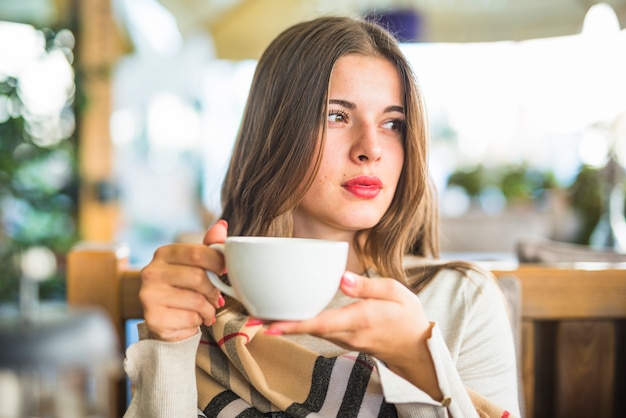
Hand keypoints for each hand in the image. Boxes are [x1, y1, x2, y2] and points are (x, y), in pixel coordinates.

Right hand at [139, 220, 227, 341]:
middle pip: (199, 278)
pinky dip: (198, 321)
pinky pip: (190, 319)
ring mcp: (149, 295)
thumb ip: (210, 246)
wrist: (164, 318)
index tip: (224, 271)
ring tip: (205, 309)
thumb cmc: (184, 287)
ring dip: (208, 308)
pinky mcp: (153, 318)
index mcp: (164, 253)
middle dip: (214, 290)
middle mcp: (151, 272)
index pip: (198, 253)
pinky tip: (192, 319)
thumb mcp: (196, 264)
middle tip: (216, 297)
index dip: (218, 263)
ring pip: (197, 301)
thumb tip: (222, 226)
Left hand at [265, 272, 441, 398]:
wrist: (416, 348)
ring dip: (285, 325)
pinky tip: (285, 315)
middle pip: (307, 329)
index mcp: (358, 320)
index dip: (294, 324)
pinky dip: (299, 324)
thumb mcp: (395, 293)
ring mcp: (343, 339)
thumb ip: (367, 286)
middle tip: (249, 319)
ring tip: (259, 316)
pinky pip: (317, 331)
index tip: (270, 325)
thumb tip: (342, 277)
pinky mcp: (342, 339)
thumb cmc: (407, 317)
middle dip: (279, 324)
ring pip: (309, 331)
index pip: (320, 323)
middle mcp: (346, 333)